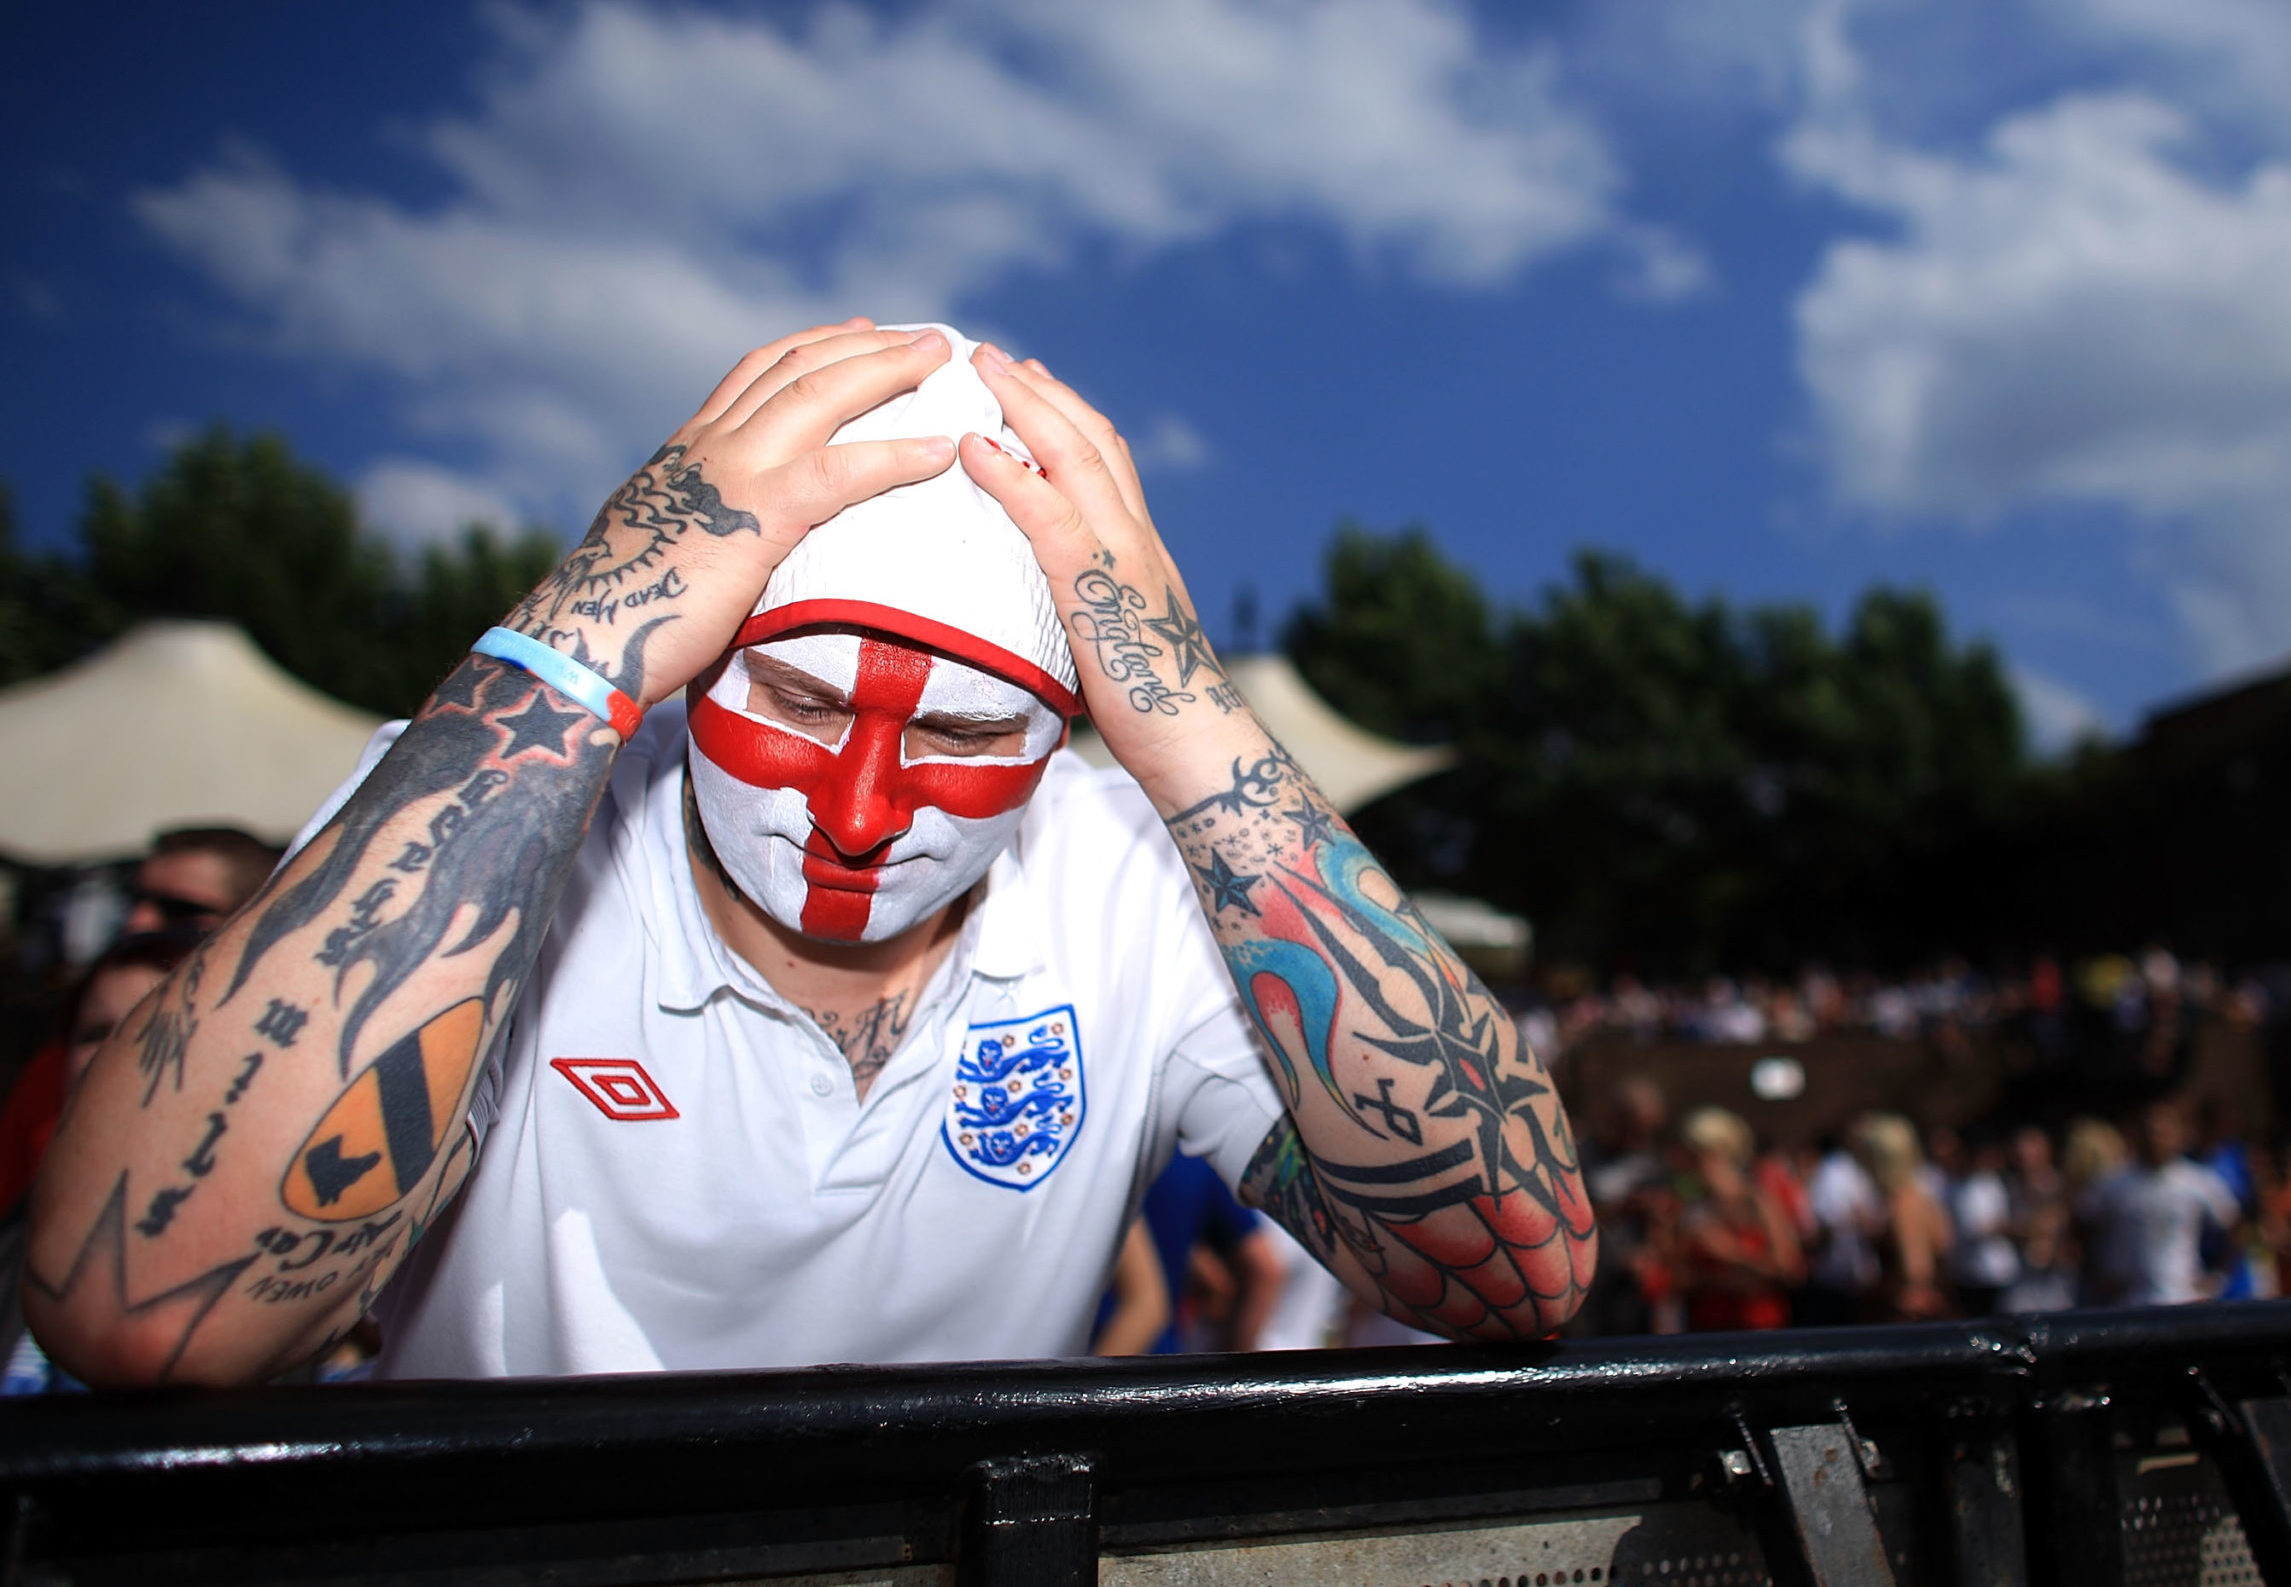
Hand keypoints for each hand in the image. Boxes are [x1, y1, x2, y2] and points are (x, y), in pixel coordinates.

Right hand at [506, 321, 956, 710]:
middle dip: (864, 343)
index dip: (811, 345)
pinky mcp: (757, 517)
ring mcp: (732, 472)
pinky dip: (896, 455)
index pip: (756, 373)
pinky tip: (940, 450)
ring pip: (821, 395)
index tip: (855, 329)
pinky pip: (841, 471)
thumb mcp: (666, 546)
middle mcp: (710, 445)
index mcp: (689, 450)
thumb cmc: (624, 613)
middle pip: (797, 367)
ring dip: (887, 369)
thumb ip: (700, 526)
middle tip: (921, 336)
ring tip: (938, 357)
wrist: (585, 639)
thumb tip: (719, 542)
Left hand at [961, 344, 1254, 803]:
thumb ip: (1086, 612)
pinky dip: (1010, 474)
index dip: (1067, 415)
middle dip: (1042, 391)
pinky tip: (973, 448)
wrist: (1198, 744)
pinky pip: (1049, 515)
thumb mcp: (1116, 644)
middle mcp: (1136, 537)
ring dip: (1025, 406)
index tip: (1031, 382)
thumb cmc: (1154, 713)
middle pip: (1093, 438)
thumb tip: (1048, 614)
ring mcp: (1122, 556)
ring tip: (983, 371)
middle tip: (996, 356)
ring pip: (1076, 456)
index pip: (1107, 460)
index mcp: (1141, 548)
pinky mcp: (1098, 588)